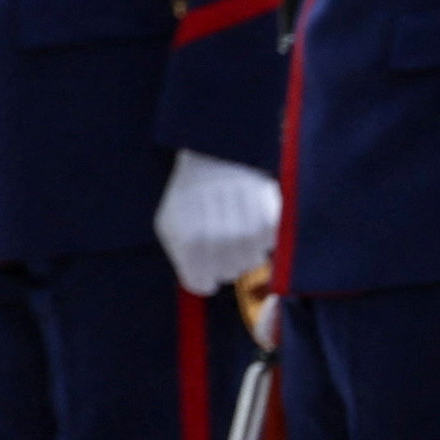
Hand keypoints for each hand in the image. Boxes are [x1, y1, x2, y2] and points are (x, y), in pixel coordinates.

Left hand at [154, 152, 280, 296]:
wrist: (217, 154)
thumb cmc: (190, 194)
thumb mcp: (170, 223)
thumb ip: (182, 258)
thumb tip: (202, 285)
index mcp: (188, 242)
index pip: (201, 285)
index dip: (202, 276)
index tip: (203, 262)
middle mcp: (217, 240)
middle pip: (227, 274)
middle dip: (221, 259)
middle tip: (218, 232)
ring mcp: (244, 231)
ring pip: (250, 263)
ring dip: (243, 248)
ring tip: (233, 222)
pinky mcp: (269, 221)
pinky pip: (268, 246)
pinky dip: (262, 235)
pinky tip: (249, 214)